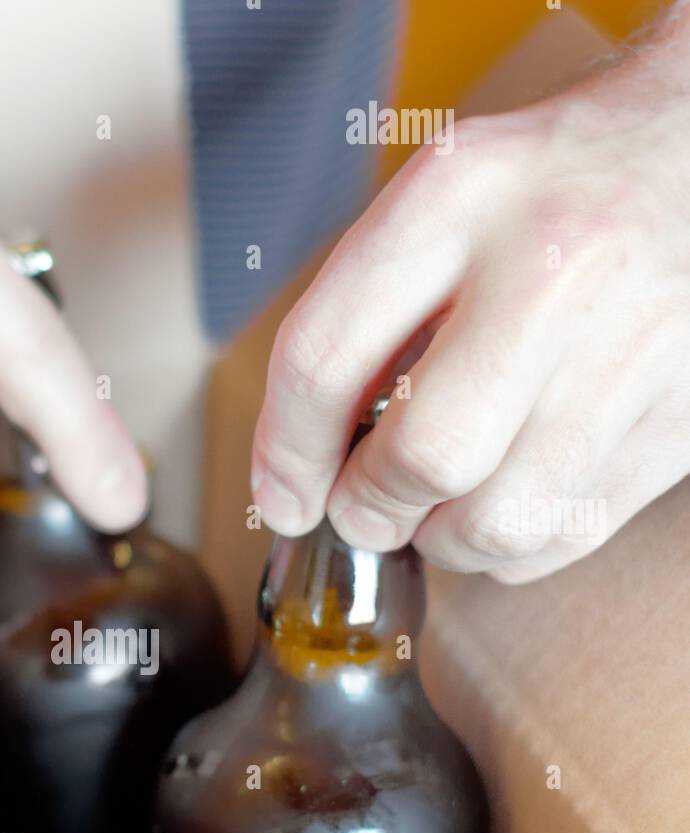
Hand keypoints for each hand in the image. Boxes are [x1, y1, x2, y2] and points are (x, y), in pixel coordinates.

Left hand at [251, 11, 689, 581]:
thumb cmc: (549, 186)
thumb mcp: (439, 201)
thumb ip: (362, 318)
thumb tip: (301, 471)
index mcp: (462, 196)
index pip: (324, 360)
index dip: (285, 455)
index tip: (283, 496)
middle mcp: (555, 268)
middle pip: (425, 459)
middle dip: (372, 507)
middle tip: (367, 504)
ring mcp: (636, 345)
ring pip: (497, 523)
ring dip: (444, 539)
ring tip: (439, 501)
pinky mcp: (684, 415)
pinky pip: (562, 537)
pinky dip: (509, 546)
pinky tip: (501, 498)